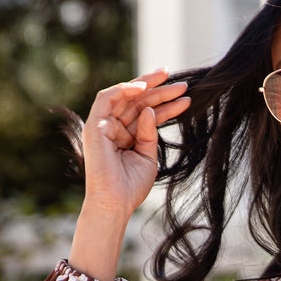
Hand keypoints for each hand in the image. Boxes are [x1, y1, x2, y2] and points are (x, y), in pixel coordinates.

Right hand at [80, 68, 190, 225]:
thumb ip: (149, 133)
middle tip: (181, 83)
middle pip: (137, 102)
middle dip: (159, 90)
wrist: (116, 203)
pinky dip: (123, 89)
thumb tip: (150, 110)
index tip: (186, 98)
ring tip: (167, 77)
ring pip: (125, 96)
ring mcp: (102, 125)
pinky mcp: (94, 125)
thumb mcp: (148, 156)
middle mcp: (113, 127)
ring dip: (146, 85)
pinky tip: (143, 88)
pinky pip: (106, 98)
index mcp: (125, 135)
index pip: (146, 113)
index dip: (166, 104)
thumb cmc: (131, 186)